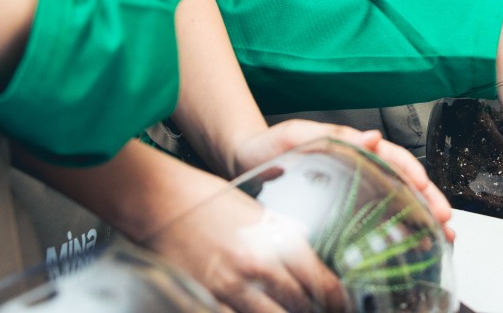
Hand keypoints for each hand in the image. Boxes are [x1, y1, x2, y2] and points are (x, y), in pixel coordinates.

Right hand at [145, 182, 347, 312]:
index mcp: (275, 240)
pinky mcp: (207, 300)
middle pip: (301, 306)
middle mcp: (257, 267)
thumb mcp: (259, 211)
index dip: (337, 300)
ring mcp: (230, 288)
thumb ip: (288, 235)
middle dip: (316, 311)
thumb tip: (312, 259)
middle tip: (324, 311)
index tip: (342, 304)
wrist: (160, 200)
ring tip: (295, 312)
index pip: (321, 283)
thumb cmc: (207, 200)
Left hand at [231, 121, 453, 240]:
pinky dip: (398, 232)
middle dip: (429, 201)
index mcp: (354, 147)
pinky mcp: (343, 210)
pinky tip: (411, 247)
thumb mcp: (297, 135)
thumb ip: (333, 135)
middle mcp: (360, 167)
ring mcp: (354, 188)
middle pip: (403, 184)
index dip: (413, 173)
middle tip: (446, 223)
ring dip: (421, 219)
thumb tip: (371, 136)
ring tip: (440, 239)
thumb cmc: (269, 146)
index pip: (393, 158)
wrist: (244, 163)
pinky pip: (376, 220)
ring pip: (396, 203)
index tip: (426, 188)